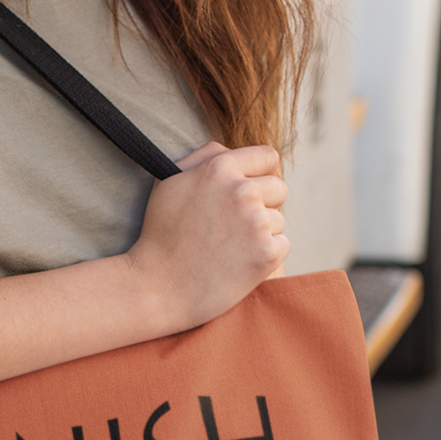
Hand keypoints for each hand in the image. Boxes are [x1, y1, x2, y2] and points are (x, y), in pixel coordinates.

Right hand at [127, 141, 288, 332]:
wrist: (157, 288)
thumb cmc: (160, 236)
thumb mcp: (170, 183)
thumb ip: (203, 158)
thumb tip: (231, 151)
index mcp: (220, 169)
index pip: (267, 157)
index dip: (260, 174)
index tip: (251, 191)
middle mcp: (242, 191)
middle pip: (279, 189)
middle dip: (263, 204)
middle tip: (235, 227)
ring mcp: (257, 223)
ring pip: (278, 220)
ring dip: (261, 233)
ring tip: (229, 249)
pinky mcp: (267, 254)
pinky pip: (282, 244)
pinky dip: (266, 255)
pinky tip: (239, 264)